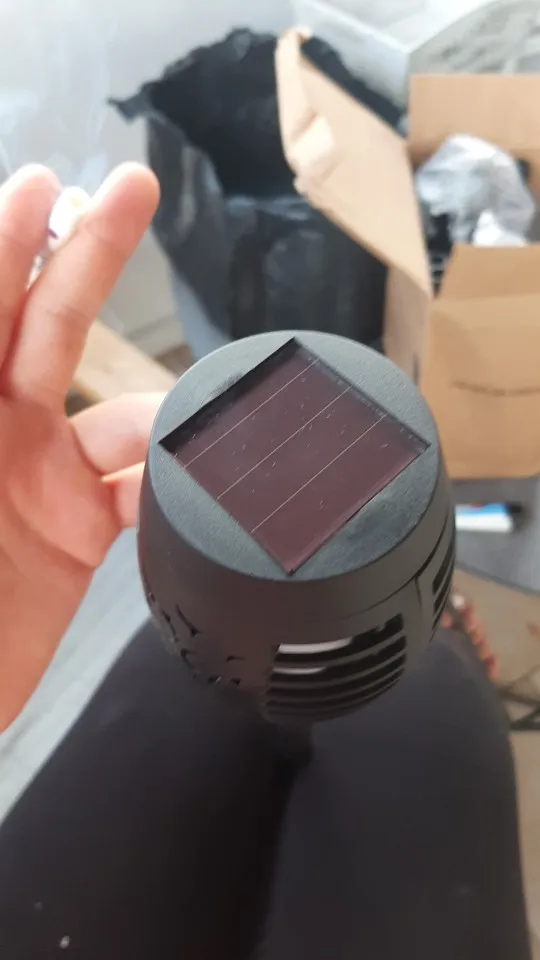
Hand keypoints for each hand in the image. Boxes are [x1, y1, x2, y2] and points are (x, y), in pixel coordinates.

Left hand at [0, 164, 160, 729]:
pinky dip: (179, 486)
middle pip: (49, 328)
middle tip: (130, 188)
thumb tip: (33, 353)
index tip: (42, 185)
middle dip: (90, 257)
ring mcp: (41, 483)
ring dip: (165, 412)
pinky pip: (145, 493)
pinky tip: (205, 486)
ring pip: (119, 416)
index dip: (8, 244)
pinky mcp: (78, 533)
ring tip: (212, 413)